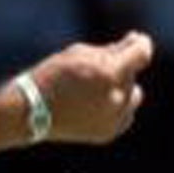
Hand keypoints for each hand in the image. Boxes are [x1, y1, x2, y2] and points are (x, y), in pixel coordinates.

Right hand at [27, 32, 151, 144]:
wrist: (31, 111)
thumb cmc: (53, 76)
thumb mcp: (80, 53)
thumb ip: (111, 49)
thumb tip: (135, 44)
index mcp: (110, 74)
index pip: (142, 53)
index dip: (140, 43)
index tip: (136, 39)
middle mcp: (117, 98)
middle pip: (132, 74)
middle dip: (120, 67)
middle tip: (96, 68)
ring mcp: (114, 119)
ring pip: (133, 95)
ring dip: (121, 88)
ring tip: (96, 89)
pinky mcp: (109, 133)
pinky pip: (125, 115)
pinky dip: (116, 108)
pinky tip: (96, 104)